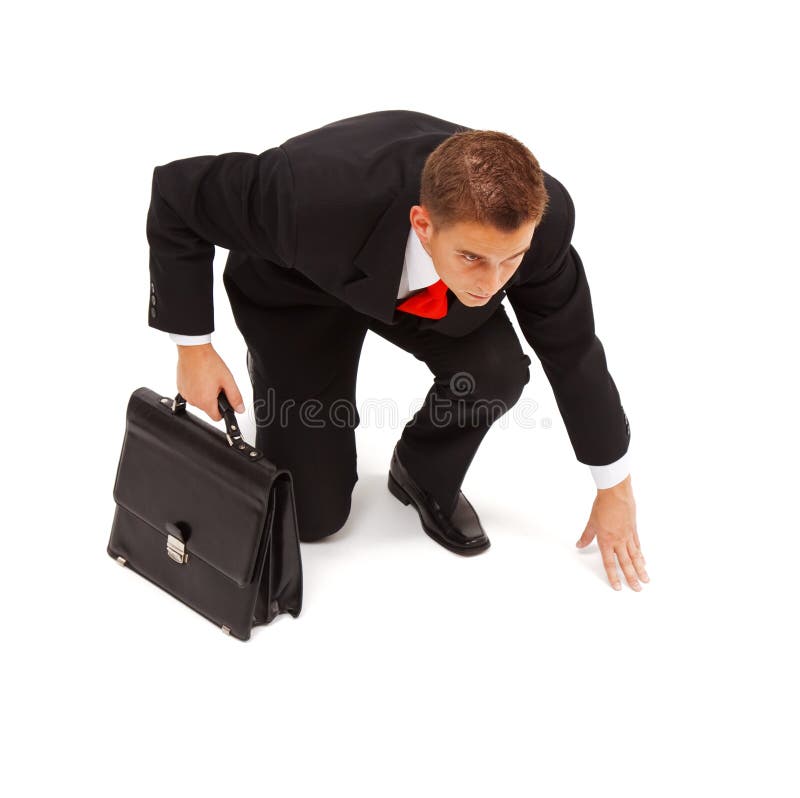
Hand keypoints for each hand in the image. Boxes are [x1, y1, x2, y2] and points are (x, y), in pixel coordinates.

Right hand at [176, 343, 245, 421]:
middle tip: (217, 384)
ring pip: (199, 401)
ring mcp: (185, 394)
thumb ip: (235, 397)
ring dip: (205, 394)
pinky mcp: (180, 388)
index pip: (216, 418)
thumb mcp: (227, 380)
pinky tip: (200, 377)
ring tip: (208, 379)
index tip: (225, 402)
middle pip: (208, 408)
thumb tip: (240, 409)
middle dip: (214, 399)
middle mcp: (193, 400)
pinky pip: (191, 393)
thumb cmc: (208, 362)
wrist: (193, 350)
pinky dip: (196, 388)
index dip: (223, 411)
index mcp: (205, 401)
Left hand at [576, 474, 648, 590]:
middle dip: (631, 577)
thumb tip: (579, 545)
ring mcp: (628, 535)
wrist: (616, 493)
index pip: (610, 563)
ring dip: (640, 569)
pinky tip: (643, 561)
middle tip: (637, 589)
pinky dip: (640, 554)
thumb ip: (586, 536)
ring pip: (635, 556)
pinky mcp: (634, 529)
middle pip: (626, 563)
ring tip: (646, 580)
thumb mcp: (591, 522)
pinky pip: (638, 545)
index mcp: (606, 540)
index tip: (617, 587)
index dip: (613, 576)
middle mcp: (619, 541)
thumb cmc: (603, 506)